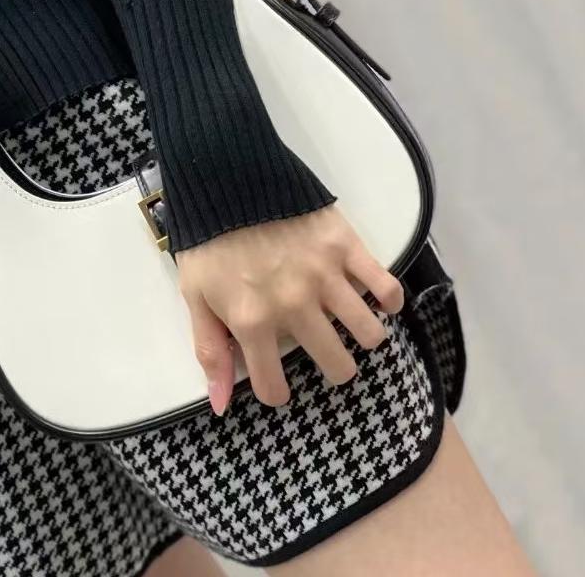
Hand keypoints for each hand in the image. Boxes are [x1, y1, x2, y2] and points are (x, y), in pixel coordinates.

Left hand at [175, 203, 404, 414]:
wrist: (229, 178)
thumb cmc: (209, 240)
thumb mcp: (195, 296)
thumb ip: (210, 351)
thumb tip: (222, 407)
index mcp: (252, 321)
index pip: (275, 387)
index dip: (275, 390)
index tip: (275, 377)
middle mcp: (294, 306)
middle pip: (337, 366)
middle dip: (332, 367)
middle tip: (323, 349)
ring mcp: (325, 276)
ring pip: (369, 334)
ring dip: (363, 337)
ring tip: (350, 326)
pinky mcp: (347, 247)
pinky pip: (386, 287)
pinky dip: (389, 300)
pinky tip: (377, 300)